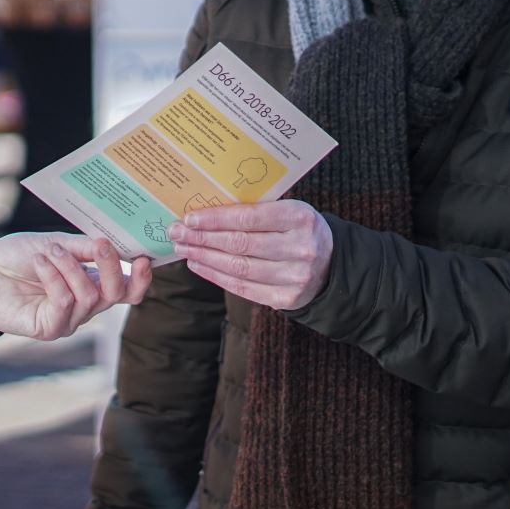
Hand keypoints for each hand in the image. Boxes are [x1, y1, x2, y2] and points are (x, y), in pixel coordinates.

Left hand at [0, 234, 151, 340]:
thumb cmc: (19, 256)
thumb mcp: (55, 243)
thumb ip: (83, 247)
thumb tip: (110, 244)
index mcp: (92, 282)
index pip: (128, 289)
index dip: (141, 278)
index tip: (144, 257)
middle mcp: (86, 304)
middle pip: (117, 294)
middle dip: (111, 268)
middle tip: (101, 245)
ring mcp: (69, 319)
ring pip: (89, 296)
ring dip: (70, 267)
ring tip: (50, 251)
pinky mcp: (50, 328)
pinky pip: (64, 303)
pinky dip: (54, 277)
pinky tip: (39, 262)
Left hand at [167, 200, 331, 310]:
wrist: (332, 264)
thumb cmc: (298, 230)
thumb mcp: (287, 210)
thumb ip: (255, 210)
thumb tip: (204, 212)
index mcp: (300, 217)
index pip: (249, 217)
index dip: (216, 219)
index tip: (190, 218)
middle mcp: (301, 248)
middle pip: (240, 243)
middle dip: (202, 238)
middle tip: (177, 233)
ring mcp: (295, 276)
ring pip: (239, 267)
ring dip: (204, 258)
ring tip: (183, 249)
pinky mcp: (287, 298)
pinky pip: (244, 288)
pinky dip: (216, 276)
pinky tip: (199, 265)